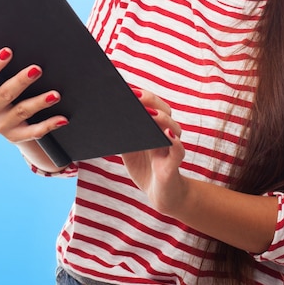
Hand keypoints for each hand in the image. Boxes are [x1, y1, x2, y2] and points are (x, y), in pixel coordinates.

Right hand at [0, 30, 67, 143]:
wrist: (12, 125)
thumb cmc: (0, 89)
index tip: (8, 51)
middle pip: (5, 94)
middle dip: (21, 81)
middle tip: (38, 69)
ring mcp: (2, 126)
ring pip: (22, 112)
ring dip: (39, 102)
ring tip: (56, 94)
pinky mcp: (17, 137)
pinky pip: (34, 132)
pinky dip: (49, 125)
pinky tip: (63, 119)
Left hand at [122, 88, 186, 215]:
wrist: (161, 195)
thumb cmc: (145, 167)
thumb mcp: (128, 149)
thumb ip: (122, 134)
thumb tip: (105, 117)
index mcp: (155, 126)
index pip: (152, 104)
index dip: (142, 95)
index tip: (127, 88)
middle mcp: (166, 133)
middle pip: (164, 110)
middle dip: (150, 100)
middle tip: (135, 96)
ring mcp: (171, 147)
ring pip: (173, 127)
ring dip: (161, 118)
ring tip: (149, 113)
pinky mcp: (174, 164)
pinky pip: (178, 151)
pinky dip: (174, 142)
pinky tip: (167, 136)